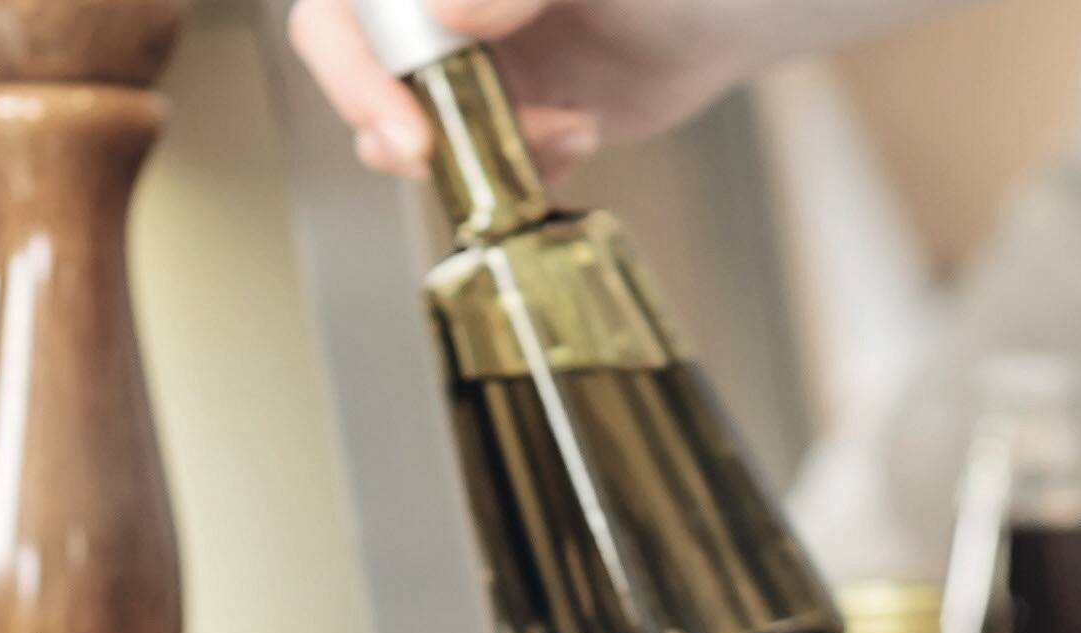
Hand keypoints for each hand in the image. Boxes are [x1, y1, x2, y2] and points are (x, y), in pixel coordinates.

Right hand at [286, 0, 728, 172]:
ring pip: (412, 123)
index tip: (401, 122)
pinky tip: (579, 132)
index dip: (353, 66)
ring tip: (563, 128)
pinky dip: (516, 168)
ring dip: (474, 147)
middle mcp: (436, 4)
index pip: (346, 9)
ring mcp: (467, 53)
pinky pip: (473, 159)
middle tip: (427, 155)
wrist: (734, 14)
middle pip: (359, 64)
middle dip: (390, 121)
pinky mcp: (503, 107)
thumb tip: (447, 14)